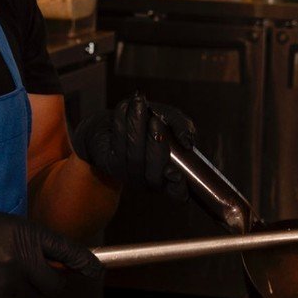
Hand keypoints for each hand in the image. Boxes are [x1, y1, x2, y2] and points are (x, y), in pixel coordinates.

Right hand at [0, 211, 98, 297]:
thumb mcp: (1, 225)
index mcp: (24, 236)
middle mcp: (20, 262)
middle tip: (36, 275)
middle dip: (50, 282)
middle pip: (55, 285)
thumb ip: (31, 241)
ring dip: (23, 290)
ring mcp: (8, 287)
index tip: (96, 270)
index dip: (85, 262)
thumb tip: (57, 259)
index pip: (67, 251)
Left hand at [71, 93, 196, 198]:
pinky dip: (120, 125)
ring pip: (134, 158)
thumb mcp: (170, 118)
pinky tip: (123, 107)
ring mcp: (128, 176)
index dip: (179, 189)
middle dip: (156, 146)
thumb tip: (187, 142)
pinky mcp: (109, 165)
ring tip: (138, 104)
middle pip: (154, 175)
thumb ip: (182, 127)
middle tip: (156, 120)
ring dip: (136, 128)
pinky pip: (116, 147)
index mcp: (169, 176)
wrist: (117, 119)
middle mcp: (149, 182)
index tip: (177, 174)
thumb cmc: (149, 120)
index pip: (177, 192)